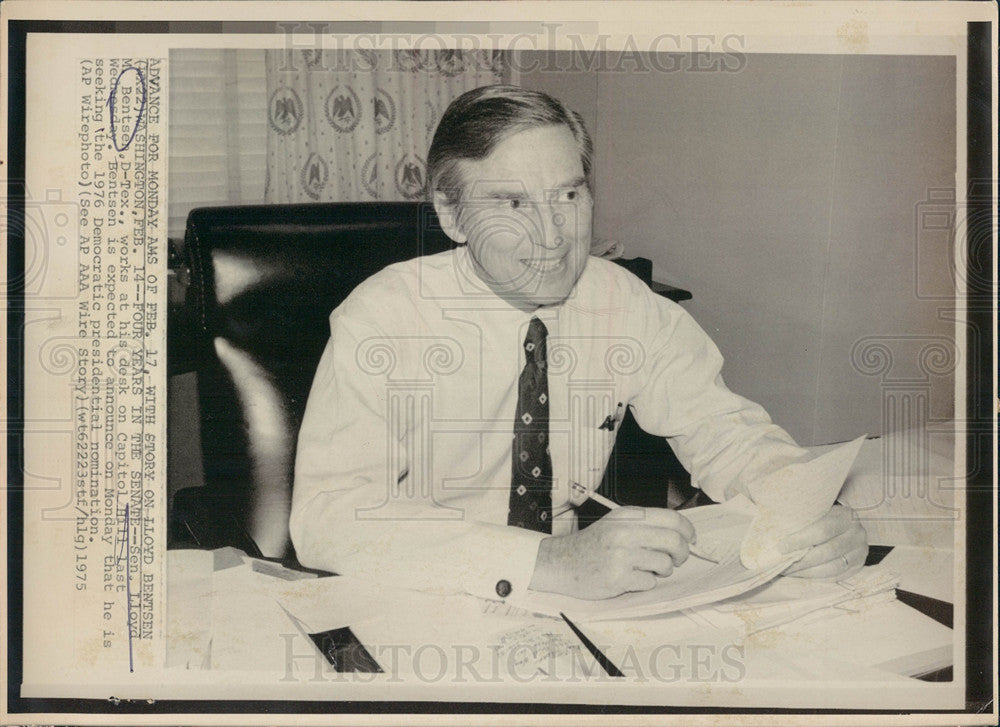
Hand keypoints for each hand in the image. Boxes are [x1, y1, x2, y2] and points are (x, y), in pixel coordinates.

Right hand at [528, 507, 695, 599]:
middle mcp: (625, 532)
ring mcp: (622, 555)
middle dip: (682, 554)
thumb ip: (645, 525)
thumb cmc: (593, 544)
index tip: (691, 539)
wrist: (561, 562)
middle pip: (674, 542)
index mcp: (628, 516)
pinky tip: (630, 578)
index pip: (672, 519)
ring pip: (665, 564)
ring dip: (662, 570)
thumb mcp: (616, 523)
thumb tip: (682, 535)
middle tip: (677, 560)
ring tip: (647, 569)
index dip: (688, 531)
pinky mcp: (618, 577)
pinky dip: (645, 583)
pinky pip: (649, 582)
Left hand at [780, 504, 867, 578]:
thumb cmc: (822, 517)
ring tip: (789, 572)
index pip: (823, 530)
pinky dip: (817, 578)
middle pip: (828, 551)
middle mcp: (857, 533)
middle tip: (782, 564)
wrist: (844, 525)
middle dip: (802, 560)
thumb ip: (801, 519)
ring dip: (807, 572)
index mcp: (845, 516)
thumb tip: (773, 531)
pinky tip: (802, 576)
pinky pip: (836, 577)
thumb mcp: (815, 512)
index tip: (781, 548)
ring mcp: (860, 552)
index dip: (801, 540)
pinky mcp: (858, 566)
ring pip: (833, 567)